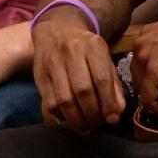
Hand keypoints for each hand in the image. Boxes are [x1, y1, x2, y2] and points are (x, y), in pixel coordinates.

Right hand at [32, 7, 124, 132]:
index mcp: (92, 46)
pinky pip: (50, 102)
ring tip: (85, 127)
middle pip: (82, 91)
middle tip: (97, 123)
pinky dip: (61, 116)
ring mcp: (53, 63)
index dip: (108, 103)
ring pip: (64, 100)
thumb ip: (113, 84)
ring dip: (76, 120)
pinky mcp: (40, 75)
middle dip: (92, 114)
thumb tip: (117, 112)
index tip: (112, 119)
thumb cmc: (85, 49)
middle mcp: (71, 52)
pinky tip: (69, 118)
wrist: (56, 31)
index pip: (101, 79)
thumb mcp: (104, 58)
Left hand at [129, 2, 157, 113]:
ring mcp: (145, 58)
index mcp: (147, 34)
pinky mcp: (154, 72)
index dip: (149, 76)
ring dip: (155, 98)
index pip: (140, 62)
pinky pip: (149, 98)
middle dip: (150, 88)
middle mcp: (141, 44)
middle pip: (137, 75)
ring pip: (141, 88)